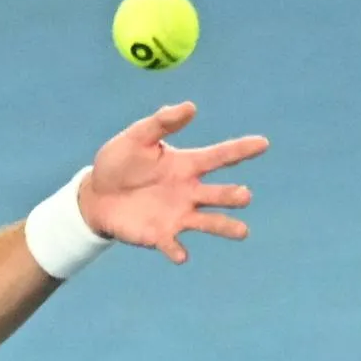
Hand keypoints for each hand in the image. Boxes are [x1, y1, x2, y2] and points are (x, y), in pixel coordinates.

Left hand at [79, 103, 266, 263]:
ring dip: (224, 226)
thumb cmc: (120, 161)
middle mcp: (189, 191)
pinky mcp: (160, 235)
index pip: (219, 156)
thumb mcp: (138, 136)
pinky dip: (178, 250)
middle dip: (232, 195)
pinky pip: (173, 245)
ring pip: (208, 222)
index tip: (263, 143)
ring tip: (243, 231)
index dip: (241, 149)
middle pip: (218, 193)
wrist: (96, 194)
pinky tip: (181, 254)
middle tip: (244, 196)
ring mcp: (177, 215)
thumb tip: (191, 106)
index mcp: (187, 165)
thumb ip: (163, 122)